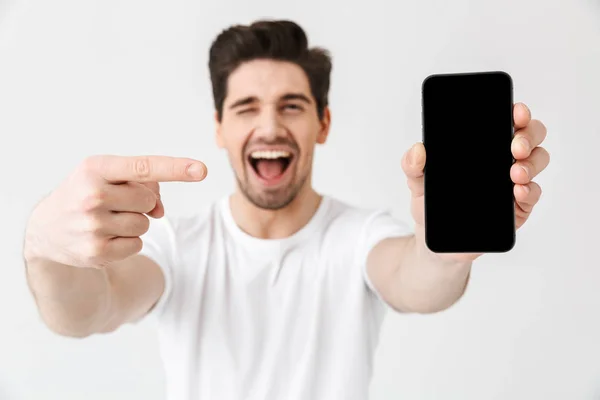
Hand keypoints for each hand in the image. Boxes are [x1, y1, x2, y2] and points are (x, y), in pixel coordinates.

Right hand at [24, 155, 206, 267]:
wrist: (47, 229)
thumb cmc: (88, 194)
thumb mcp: (107, 177)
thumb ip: (143, 184)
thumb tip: (160, 211)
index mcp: (95, 168)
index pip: (143, 166)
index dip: (175, 168)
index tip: (201, 169)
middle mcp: (91, 195)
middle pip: (148, 200)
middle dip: (141, 203)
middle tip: (117, 204)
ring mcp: (92, 225)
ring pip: (145, 224)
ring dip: (136, 223)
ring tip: (108, 220)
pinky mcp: (96, 251)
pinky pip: (137, 245)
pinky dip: (128, 241)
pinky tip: (106, 236)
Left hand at [402, 102, 549, 263]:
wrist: (436, 243)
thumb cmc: (431, 205)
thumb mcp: (418, 182)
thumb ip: (412, 165)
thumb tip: (417, 150)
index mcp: (483, 145)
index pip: (507, 120)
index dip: (516, 112)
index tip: (515, 111)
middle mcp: (504, 158)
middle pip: (531, 136)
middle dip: (528, 136)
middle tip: (515, 146)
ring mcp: (514, 182)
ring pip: (537, 161)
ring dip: (531, 163)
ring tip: (514, 172)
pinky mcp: (518, 208)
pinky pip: (533, 194)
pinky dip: (530, 191)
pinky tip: (518, 191)